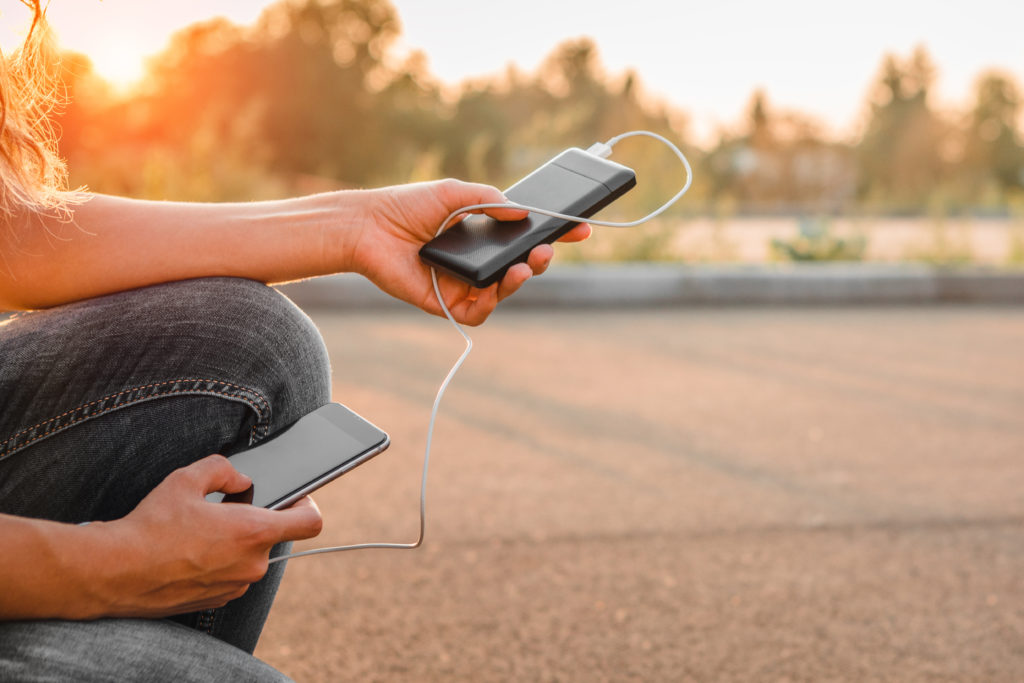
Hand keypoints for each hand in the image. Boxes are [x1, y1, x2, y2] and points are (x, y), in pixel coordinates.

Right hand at [91, 455, 321, 617]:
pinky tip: (191, 552)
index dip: (308, 505)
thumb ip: (224, 469)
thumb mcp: (186, 479)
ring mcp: (237, 586)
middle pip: (273, 536)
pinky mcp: (219, 600)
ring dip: (235, 542)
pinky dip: (220, 561)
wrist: (117, 573)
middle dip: (254, 520)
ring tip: (200, 532)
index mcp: (254, 533)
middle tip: (225, 509)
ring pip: (250, 556)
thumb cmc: (152, 526)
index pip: (310, 522)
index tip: (296, 497)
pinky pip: (232, 574)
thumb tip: (242, 479)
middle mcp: (252, 564)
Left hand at [350, 179, 590, 325]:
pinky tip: (492, 288)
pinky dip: (489, 303)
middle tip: (546, 249)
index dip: (554, 234)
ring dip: (520, 281)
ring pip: (503, 292)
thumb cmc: (407, 206)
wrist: (368, 226)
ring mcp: (463, 283)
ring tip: (525, 266)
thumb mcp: (455, 192)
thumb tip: (522, 211)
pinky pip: (477, 313)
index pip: (526, 237)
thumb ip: (489, 200)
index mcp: (483, 234)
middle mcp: (477, 261)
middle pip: (521, 267)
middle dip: (541, 259)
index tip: (580, 228)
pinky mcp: (446, 303)